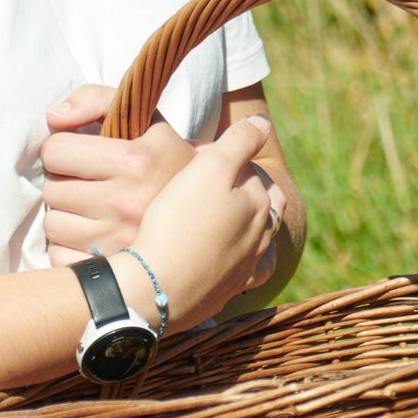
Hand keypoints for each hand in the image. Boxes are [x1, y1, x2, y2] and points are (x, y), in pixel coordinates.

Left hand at [41, 84, 196, 264]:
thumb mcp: (143, 117)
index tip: (75, 152)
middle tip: (83, 179)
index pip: (56, 151)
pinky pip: (59, 257)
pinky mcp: (111, 270)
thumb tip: (52, 117)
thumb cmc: (164, 158)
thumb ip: (96, 99)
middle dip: (62, 180)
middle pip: (51, 189)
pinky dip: (67, 246)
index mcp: (135, 160)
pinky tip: (89, 233)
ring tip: (87, 205)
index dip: (61, 148)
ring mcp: (118, 242)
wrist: (206, 211)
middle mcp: (126, 202)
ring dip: (64, 213)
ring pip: (52, 224)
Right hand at [128, 113, 285, 330]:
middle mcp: (259, 240)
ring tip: (225, 216)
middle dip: (243, 189)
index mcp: (260, 206)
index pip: (253, 171)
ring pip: (258, 242)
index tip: (199, 156)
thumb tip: (264, 123)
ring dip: (247, 226)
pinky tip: (224, 256)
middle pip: (261, 206)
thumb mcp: (211, 166)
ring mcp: (243, 270)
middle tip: (212, 181)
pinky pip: (241, 276)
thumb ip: (241, 141)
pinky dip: (240, 262)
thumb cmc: (180, 220)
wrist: (154, 286)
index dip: (227, 158)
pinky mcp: (222, 294)